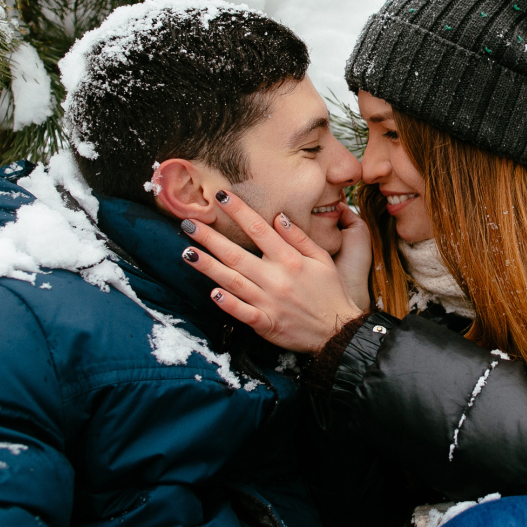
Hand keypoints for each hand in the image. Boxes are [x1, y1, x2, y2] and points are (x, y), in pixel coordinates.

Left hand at [180, 193, 364, 352]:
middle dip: (210, 238)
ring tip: (187, 253)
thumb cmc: (330, 291)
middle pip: (237, 254)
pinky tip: (211, 293)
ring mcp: (269, 301)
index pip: (259, 229)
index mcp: (289, 260)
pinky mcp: (266, 323)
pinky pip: (243, 313)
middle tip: (188, 224)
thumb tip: (278, 217)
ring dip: (208, 266)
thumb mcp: (322, 258)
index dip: (238, 211)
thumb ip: (299, 237)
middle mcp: (276, 278)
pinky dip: (228, 304)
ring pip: (233, 281)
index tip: (220, 196)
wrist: (339, 330)